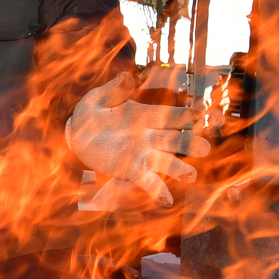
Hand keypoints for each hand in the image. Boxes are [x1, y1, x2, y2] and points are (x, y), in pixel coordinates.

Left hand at [66, 73, 209, 206]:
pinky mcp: (133, 171)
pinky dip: (158, 191)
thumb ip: (112, 90)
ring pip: (166, 162)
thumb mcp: (97, 98)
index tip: (199, 114)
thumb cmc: (88, 114)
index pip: (168, 115)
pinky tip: (167, 201)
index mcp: (143, 115)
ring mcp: (142, 155)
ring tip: (191, 176)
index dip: (183, 115)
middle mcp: (148, 136)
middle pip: (174, 140)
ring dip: (179, 169)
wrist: (74, 137)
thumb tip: (127, 77)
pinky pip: (149, 182)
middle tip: (205, 149)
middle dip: (189, 144)